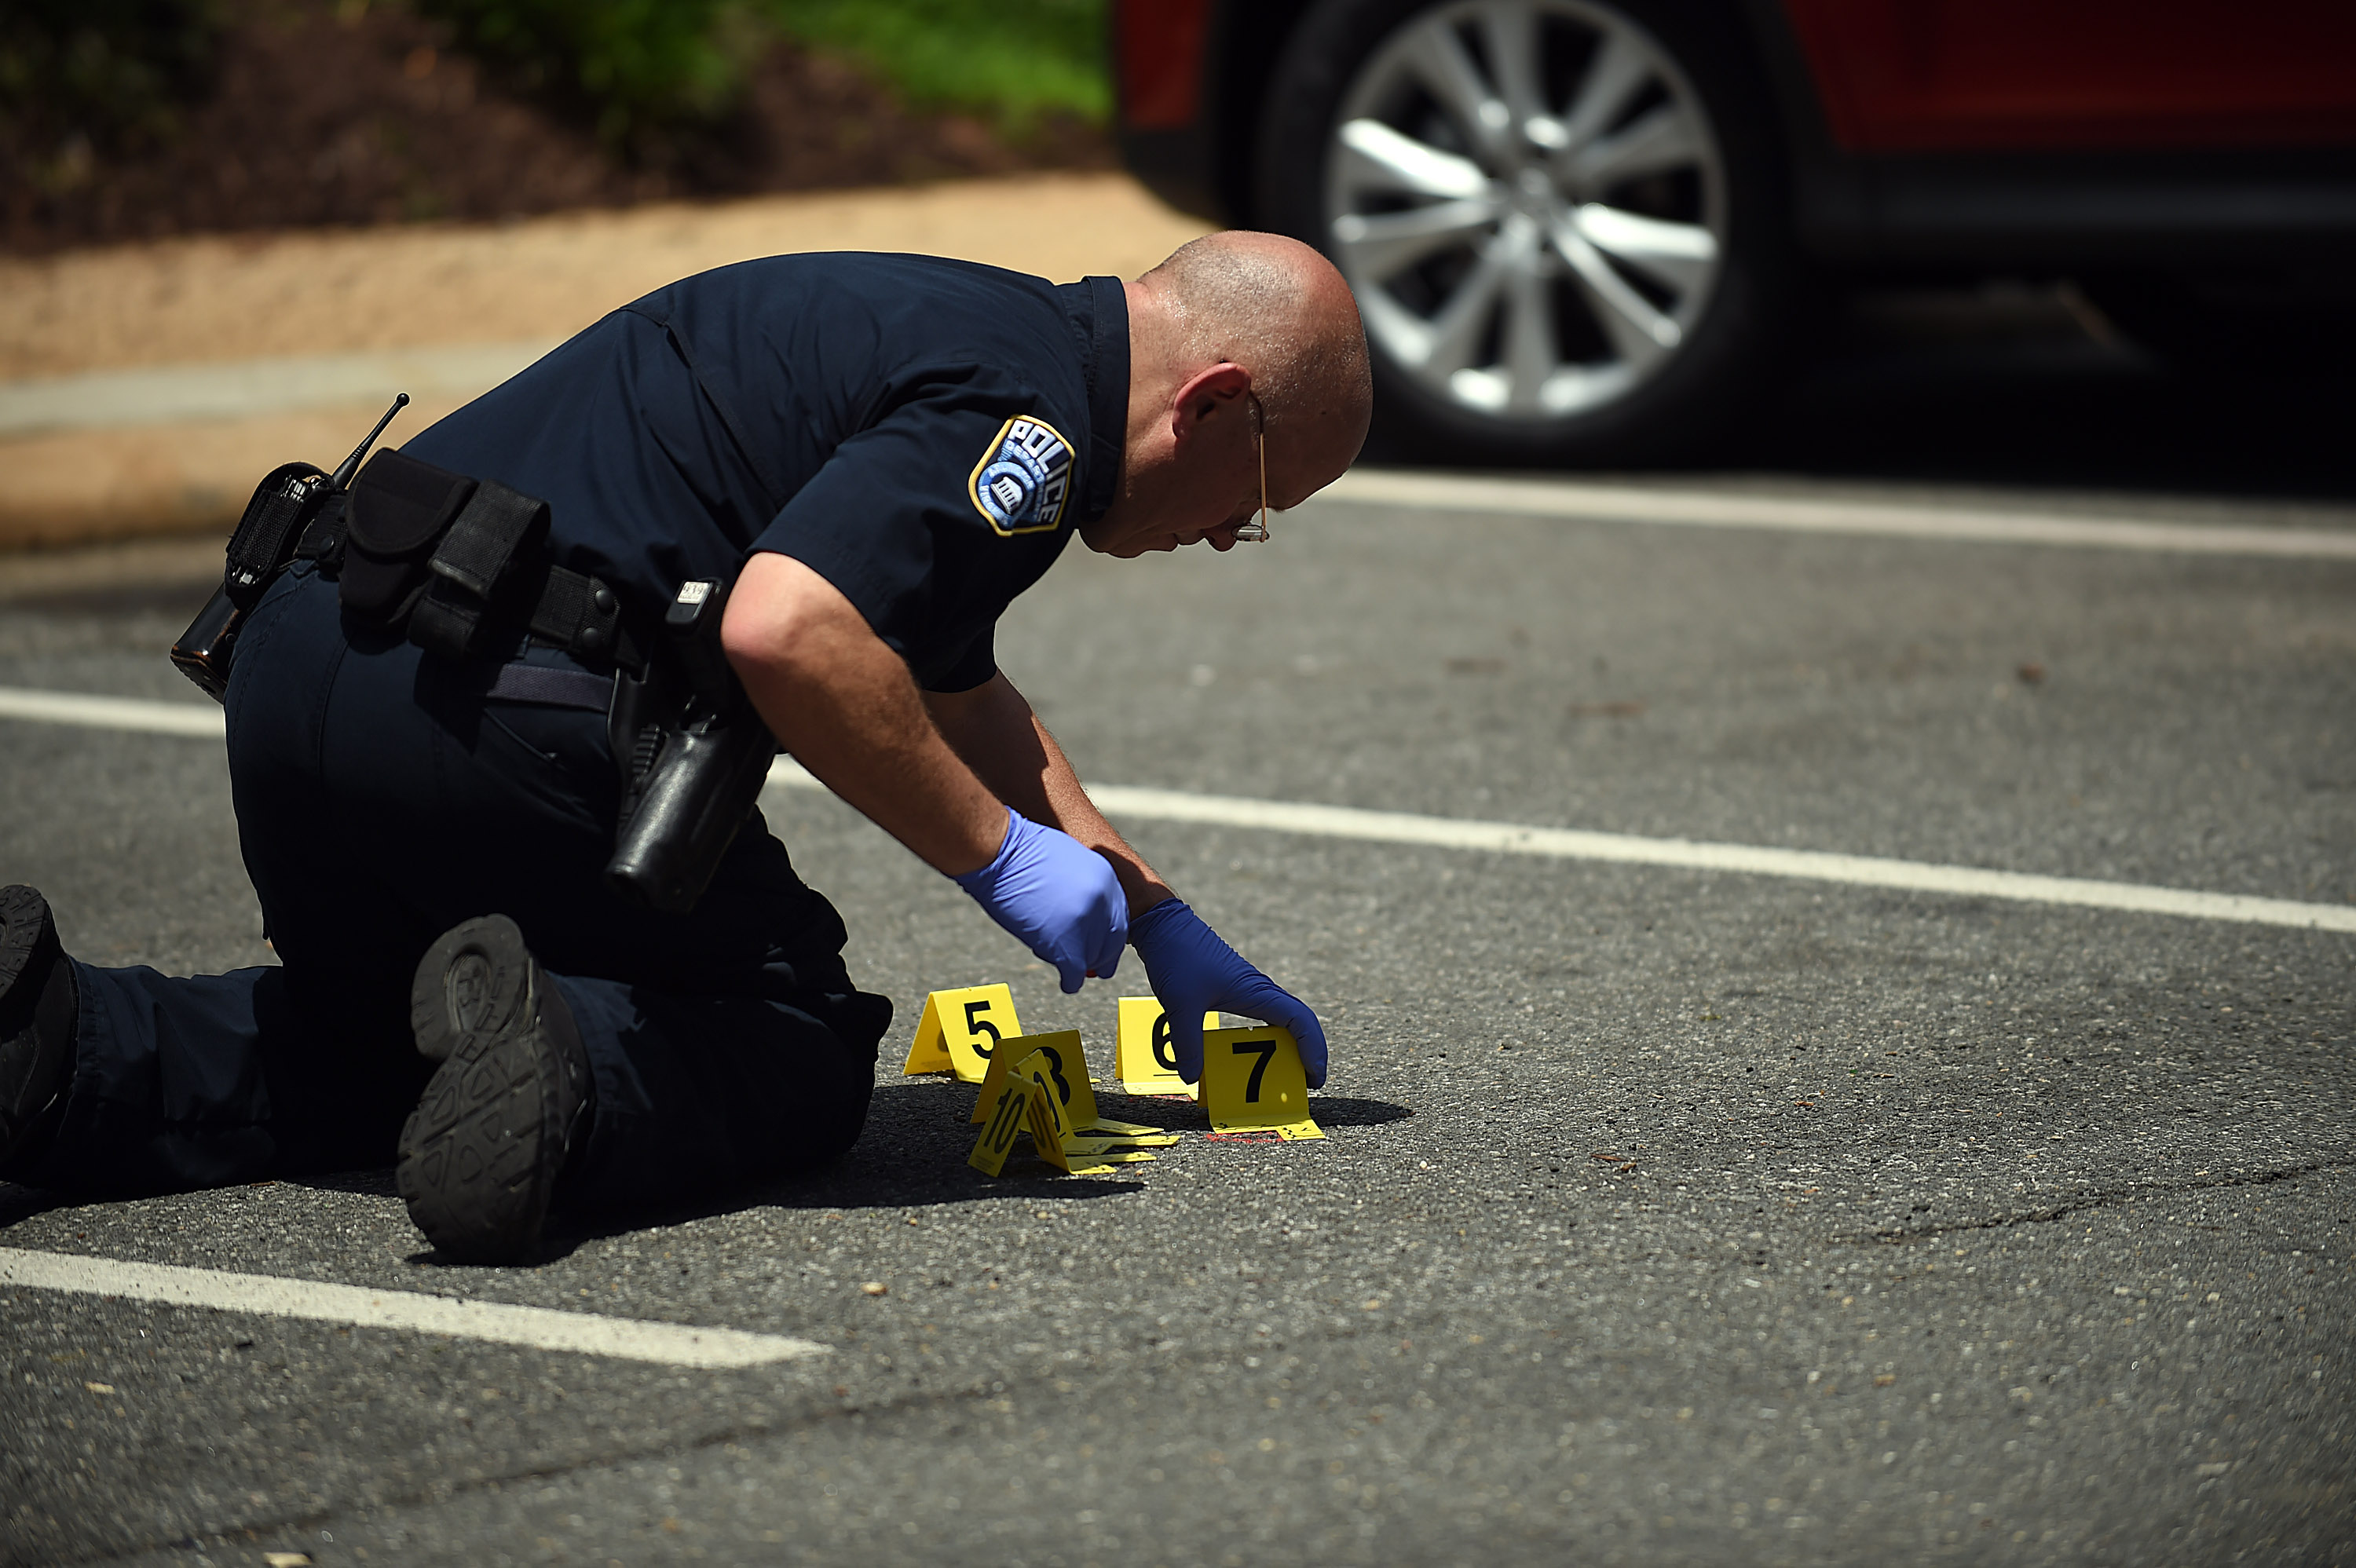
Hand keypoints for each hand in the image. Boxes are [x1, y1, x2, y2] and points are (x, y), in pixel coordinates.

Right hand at [952, 807, 1126, 992]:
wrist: (999, 852)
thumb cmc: (1019, 850)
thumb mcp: (1065, 857)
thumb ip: (1080, 883)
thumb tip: (1076, 907)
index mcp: (1105, 878)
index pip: (1118, 916)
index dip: (1111, 935)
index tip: (1104, 946)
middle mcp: (1102, 901)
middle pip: (1112, 940)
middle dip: (1104, 957)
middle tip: (1098, 969)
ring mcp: (1085, 923)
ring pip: (1094, 958)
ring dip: (1082, 965)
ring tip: (1068, 967)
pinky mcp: (1066, 944)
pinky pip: (1075, 973)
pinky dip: (1071, 982)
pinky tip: (1067, 984)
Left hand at [1129, 899, 1326, 1088]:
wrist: (1163, 922)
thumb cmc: (1177, 955)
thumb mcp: (1180, 1005)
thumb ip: (1188, 1044)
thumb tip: (1192, 1077)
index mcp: (1256, 992)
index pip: (1299, 1021)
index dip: (1313, 1049)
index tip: (1314, 1075)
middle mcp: (1258, 990)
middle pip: (1297, 1023)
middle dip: (1307, 1052)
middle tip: (1306, 1081)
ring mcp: (1247, 989)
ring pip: (1281, 1019)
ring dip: (1288, 1044)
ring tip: (1283, 1072)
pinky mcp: (1232, 989)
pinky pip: (1260, 1016)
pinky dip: (1265, 1036)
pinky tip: (1253, 1050)